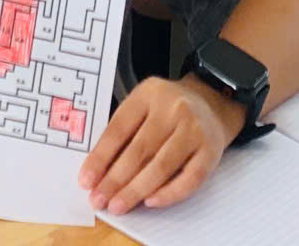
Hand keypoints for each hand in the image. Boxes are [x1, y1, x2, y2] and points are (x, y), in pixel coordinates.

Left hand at [82, 76, 236, 214]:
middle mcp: (173, 109)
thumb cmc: (168, 108)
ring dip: (136, 190)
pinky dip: (168, 193)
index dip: (100, 157)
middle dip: (115, 179)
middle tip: (99, 199)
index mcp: (149, 93)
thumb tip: (98, 171)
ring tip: (118, 205)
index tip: (86, 180)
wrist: (212, 103)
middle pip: (139, 150)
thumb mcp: (143, 104)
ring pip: (161, 166)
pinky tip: (150, 201)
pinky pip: (189, 179)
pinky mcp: (211, 151)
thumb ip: (123, 131)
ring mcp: (194, 129)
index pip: (119, 129)